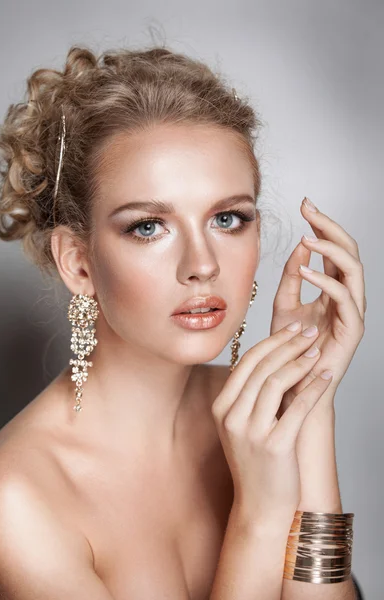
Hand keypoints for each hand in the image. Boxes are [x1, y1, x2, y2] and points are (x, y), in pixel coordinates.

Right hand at [211, 321, 332, 526]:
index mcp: (221, 407)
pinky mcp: (273, 446)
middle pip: (261, 367)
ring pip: (275, 382)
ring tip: (317, 351)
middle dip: (288, 344)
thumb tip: (276, 358)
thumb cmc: (256, 463)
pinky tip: (326, 376)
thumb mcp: (243, 425)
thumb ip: (252, 394)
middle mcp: (231, 417)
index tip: (292, 329)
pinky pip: (297, 407)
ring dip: (300, 362)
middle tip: (309, 331)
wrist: (259, 506)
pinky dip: (313, 388)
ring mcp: (250, 432)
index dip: (272, 341)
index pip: (246, 362)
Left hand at [270, 197, 365, 415]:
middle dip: (330, 226)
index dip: (322, 225)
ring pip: (354, 269)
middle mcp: (346, 296)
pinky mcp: (352, 329)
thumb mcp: (284, 305)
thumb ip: (291, 277)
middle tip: (309, 208)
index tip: (303, 205)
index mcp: (332, 289)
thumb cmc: (288, 348)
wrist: (291, 384)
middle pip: (348, 252)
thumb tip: (300, 245)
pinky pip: (345, 298)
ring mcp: (352, 312)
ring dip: (332, 248)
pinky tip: (305, 269)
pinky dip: (326, 280)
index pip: (334, 249)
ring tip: (308, 235)